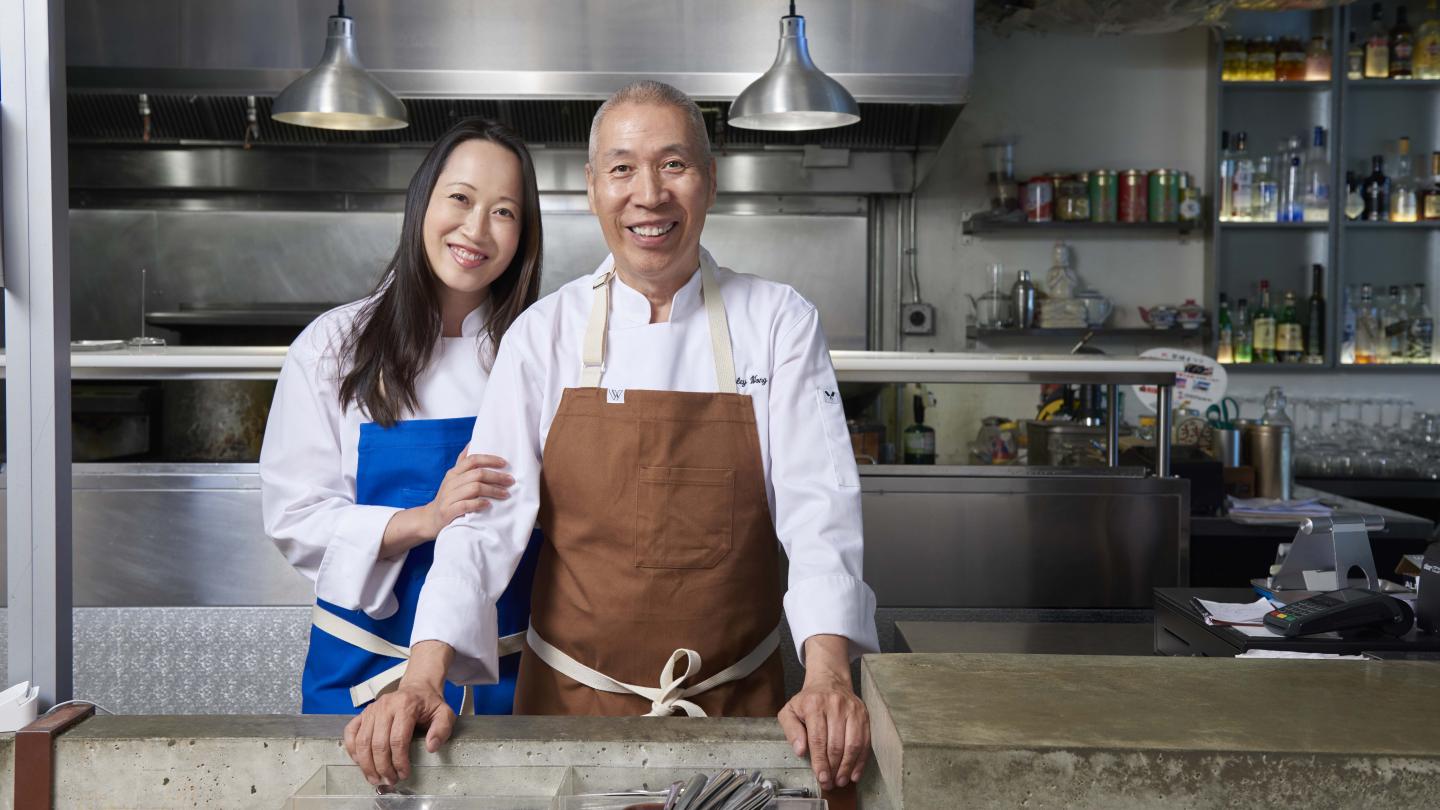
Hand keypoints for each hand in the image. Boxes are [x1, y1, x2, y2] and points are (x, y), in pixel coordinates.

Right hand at [343, 682, 454, 786]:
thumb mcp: (444, 713)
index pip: (398, 739)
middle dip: (383, 767)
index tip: (404, 774)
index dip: (399, 761)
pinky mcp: (363, 713)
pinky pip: (351, 733)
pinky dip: (353, 750)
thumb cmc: (429, 704)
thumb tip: (431, 747)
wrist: (417, 688)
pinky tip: (360, 763)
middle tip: (390, 780)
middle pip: (378, 743)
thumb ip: (442, 729)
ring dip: (367, 764)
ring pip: (362, 741)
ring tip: (375, 778)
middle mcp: (385, 706)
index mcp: (405, 706)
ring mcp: (371, 709)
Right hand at [424, 446, 514, 536]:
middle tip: (510, 481)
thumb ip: (462, 463)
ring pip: (474, 488)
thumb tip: (472, 443)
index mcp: (453, 473)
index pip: (472, 460)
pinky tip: (488, 504)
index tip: (505, 463)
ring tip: (505, 494)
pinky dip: (479, 504)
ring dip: (493, 491)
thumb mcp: (453, 478)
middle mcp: (450, 482)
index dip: (489, 459)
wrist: (430, 519)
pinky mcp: (448, 511)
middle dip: (496, 477)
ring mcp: (448, 497)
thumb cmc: (448, 497)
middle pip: (477, 474)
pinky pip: (466, 505)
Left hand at [777, 635, 868, 790]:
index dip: (820, 762)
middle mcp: (835, 706)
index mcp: (814, 705)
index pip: (818, 739)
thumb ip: (791, 730)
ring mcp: (852, 710)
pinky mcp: (864, 714)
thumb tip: (800, 751)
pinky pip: (865, 741)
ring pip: (853, 744)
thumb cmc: (808, 701)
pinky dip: (861, 760)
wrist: (829, 681)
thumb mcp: (790, 711)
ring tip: (841, 780)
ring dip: (847, 767)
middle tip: (830, 783)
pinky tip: (854, 773)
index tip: (821, 778)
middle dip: (833, 768)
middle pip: (837, 744)